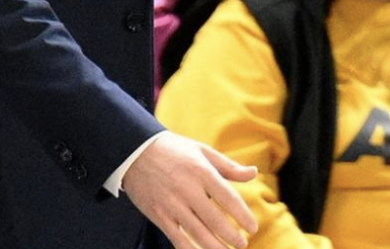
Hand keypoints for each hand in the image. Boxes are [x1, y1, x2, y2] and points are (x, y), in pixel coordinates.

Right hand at [122, 131, 258, 248]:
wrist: (135, 153)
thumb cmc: (175, 151)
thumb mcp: (204, 152)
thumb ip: (229, 167)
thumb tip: (254, 173)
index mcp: (202, 172)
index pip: (228, 198)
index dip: (242, 215)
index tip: (253, 228)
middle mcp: (188, 190)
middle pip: (214, 219)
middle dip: (230, 235)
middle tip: (242, 244)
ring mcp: (171, 204)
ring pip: (196, 231)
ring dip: (213, 245)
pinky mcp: (158, 215)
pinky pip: (175, 236)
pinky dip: (188, 248)